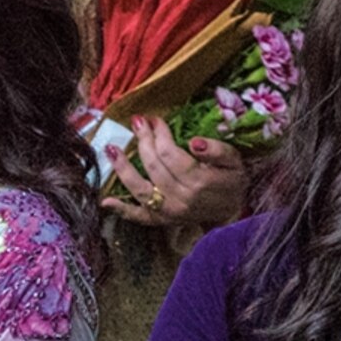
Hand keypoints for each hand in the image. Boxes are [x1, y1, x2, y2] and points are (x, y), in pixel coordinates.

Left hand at [103, 117, 245, 228]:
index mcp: (199, 181)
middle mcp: (181, 198)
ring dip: (123, 168)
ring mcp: (169, 212)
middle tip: (138, 122)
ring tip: (111, 149)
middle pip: (154, 166)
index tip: (156, 119)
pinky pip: (139, 217)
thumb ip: (217, 151)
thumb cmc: (232, 182)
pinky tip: (106, 200)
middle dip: (143, 141)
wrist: (232, 213)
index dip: (160, 134)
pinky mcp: (162, 221)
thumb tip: (194, 142)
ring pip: (140, 189)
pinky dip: (122, 210)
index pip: (170, 153)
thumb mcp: (235, 162)